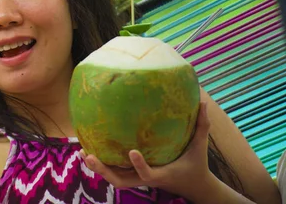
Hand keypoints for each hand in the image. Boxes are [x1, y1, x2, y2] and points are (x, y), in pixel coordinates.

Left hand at [81, 102, 215, 200]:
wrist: (193, 185)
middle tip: (89, 155)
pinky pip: (115, 172)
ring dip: (98, 168)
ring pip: (114, 179)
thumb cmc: (196, 163)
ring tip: (83, 152)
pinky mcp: (134, 176)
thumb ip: (202, 125)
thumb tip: (203, 102)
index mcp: (162, 174)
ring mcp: (138, 179)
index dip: (139, 165)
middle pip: (121, 181)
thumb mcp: (200, 146)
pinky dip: (102, 164)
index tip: (132, 151)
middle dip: (104, 171)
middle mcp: (146, 179)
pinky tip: (89, 148)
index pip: (147, 173)